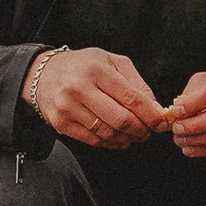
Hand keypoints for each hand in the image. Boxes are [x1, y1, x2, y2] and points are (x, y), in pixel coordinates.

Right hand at [27, 47, 164, 148]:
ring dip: (128, 139)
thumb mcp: (112, 62)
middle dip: (141, 130)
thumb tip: (155, 108)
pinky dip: (112, 143)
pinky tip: (119, 138)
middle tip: (150, 131)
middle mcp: (79, 88)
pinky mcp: (61, 123)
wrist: (44, 74)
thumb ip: (136, 83)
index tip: (161, 122)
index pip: (131, 98)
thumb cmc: (84, 66)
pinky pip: (93, 140)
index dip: (150, 114)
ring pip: (108, 133)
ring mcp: (68, 107)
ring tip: (136, 135)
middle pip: (121, 120)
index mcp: (96, 69)